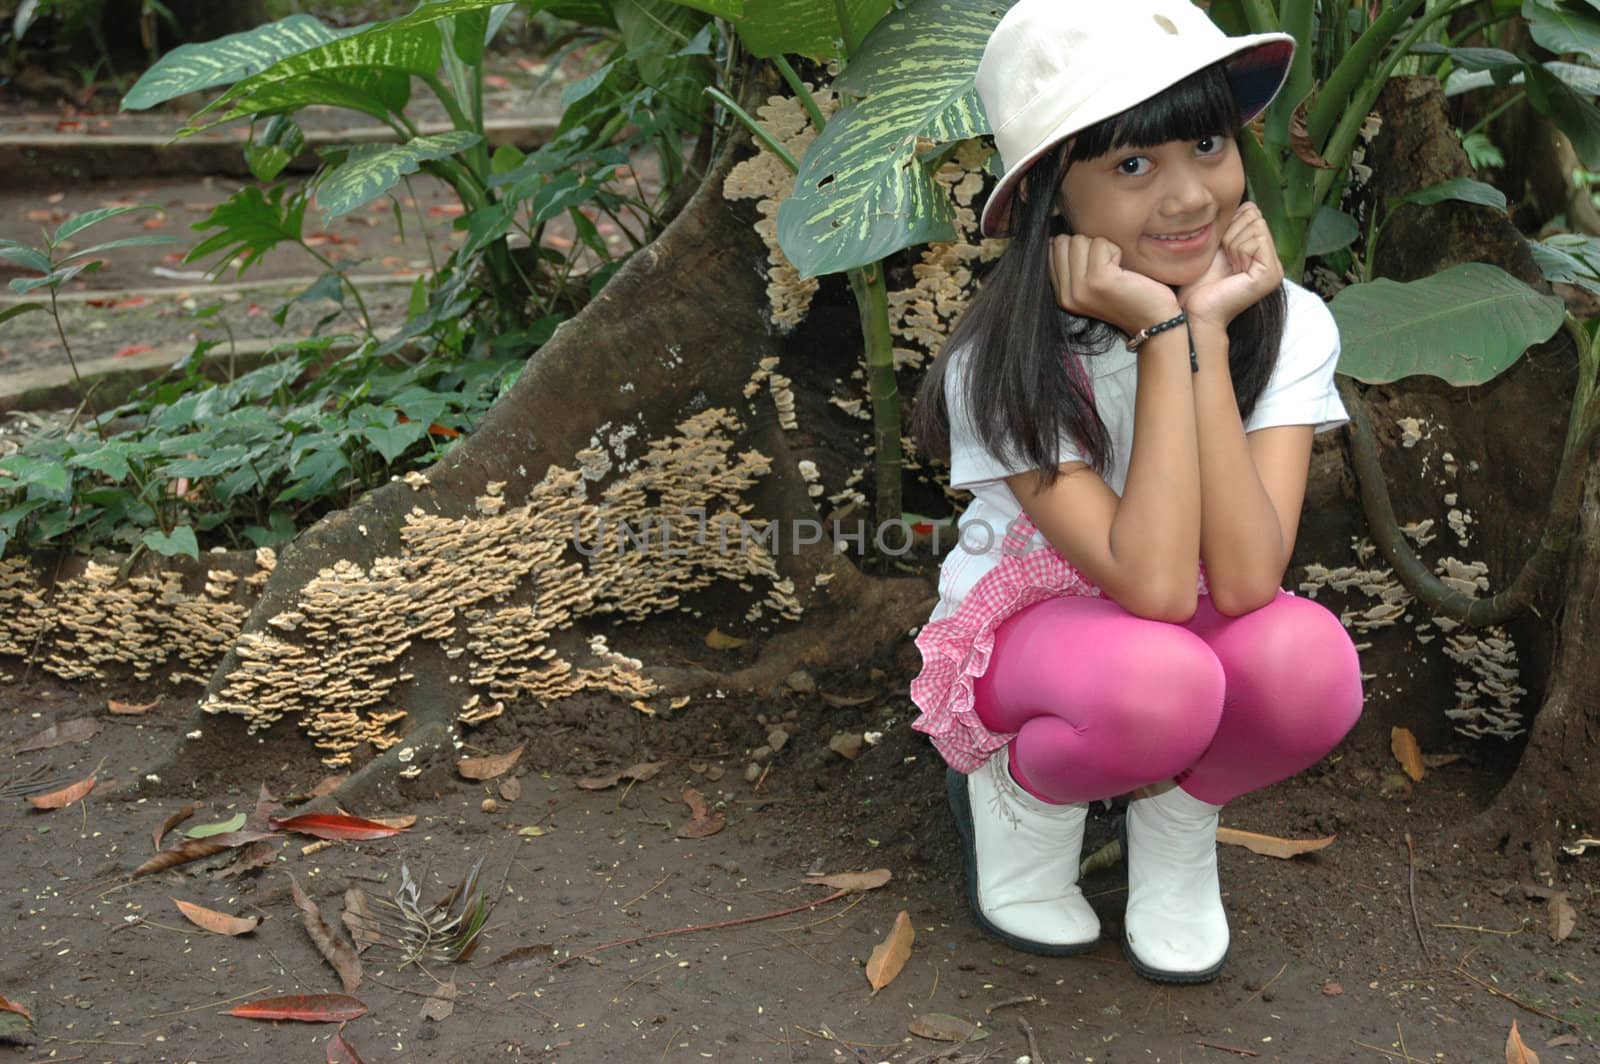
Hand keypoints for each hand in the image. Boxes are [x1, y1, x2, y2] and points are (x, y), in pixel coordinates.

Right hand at [1048, 233, 1181, 338]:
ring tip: (1115, 269)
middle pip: (1063, 242)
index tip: (1095, 264)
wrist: (1153, 321)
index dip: (1076, 248)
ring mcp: (1080, 288)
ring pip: (1080, 240)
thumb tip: (1059, 237)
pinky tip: (1123, 270)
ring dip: (1103, 248)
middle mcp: (1066, 294)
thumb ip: (1073, 267)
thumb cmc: (1129, 297)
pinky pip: (1100, 244)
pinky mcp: (1098, 279)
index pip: (1053, 250)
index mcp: (1062, 295)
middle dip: (1087, 245)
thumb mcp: (1091, 286)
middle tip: (1106, 266)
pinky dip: (1115, 250)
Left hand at [1175, 202, 1282, 332]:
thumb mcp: (1215, 246)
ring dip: (1231, 241)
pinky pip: (1256, 239)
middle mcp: (1271, 260)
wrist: (1193, 312)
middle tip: (1222, 258)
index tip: (1218, 249)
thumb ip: (1231, 225)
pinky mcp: (1270, 273)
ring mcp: (1274, 268)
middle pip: (1254, 215)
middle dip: (1230, 232)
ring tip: (1226, 264)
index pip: (1251, 212)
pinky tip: (1232, 268)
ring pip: (1254, 224)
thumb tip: (1246, 203)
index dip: (1228, 224)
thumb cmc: (1197, 283)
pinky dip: (1237, 249)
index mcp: (1260, 253)